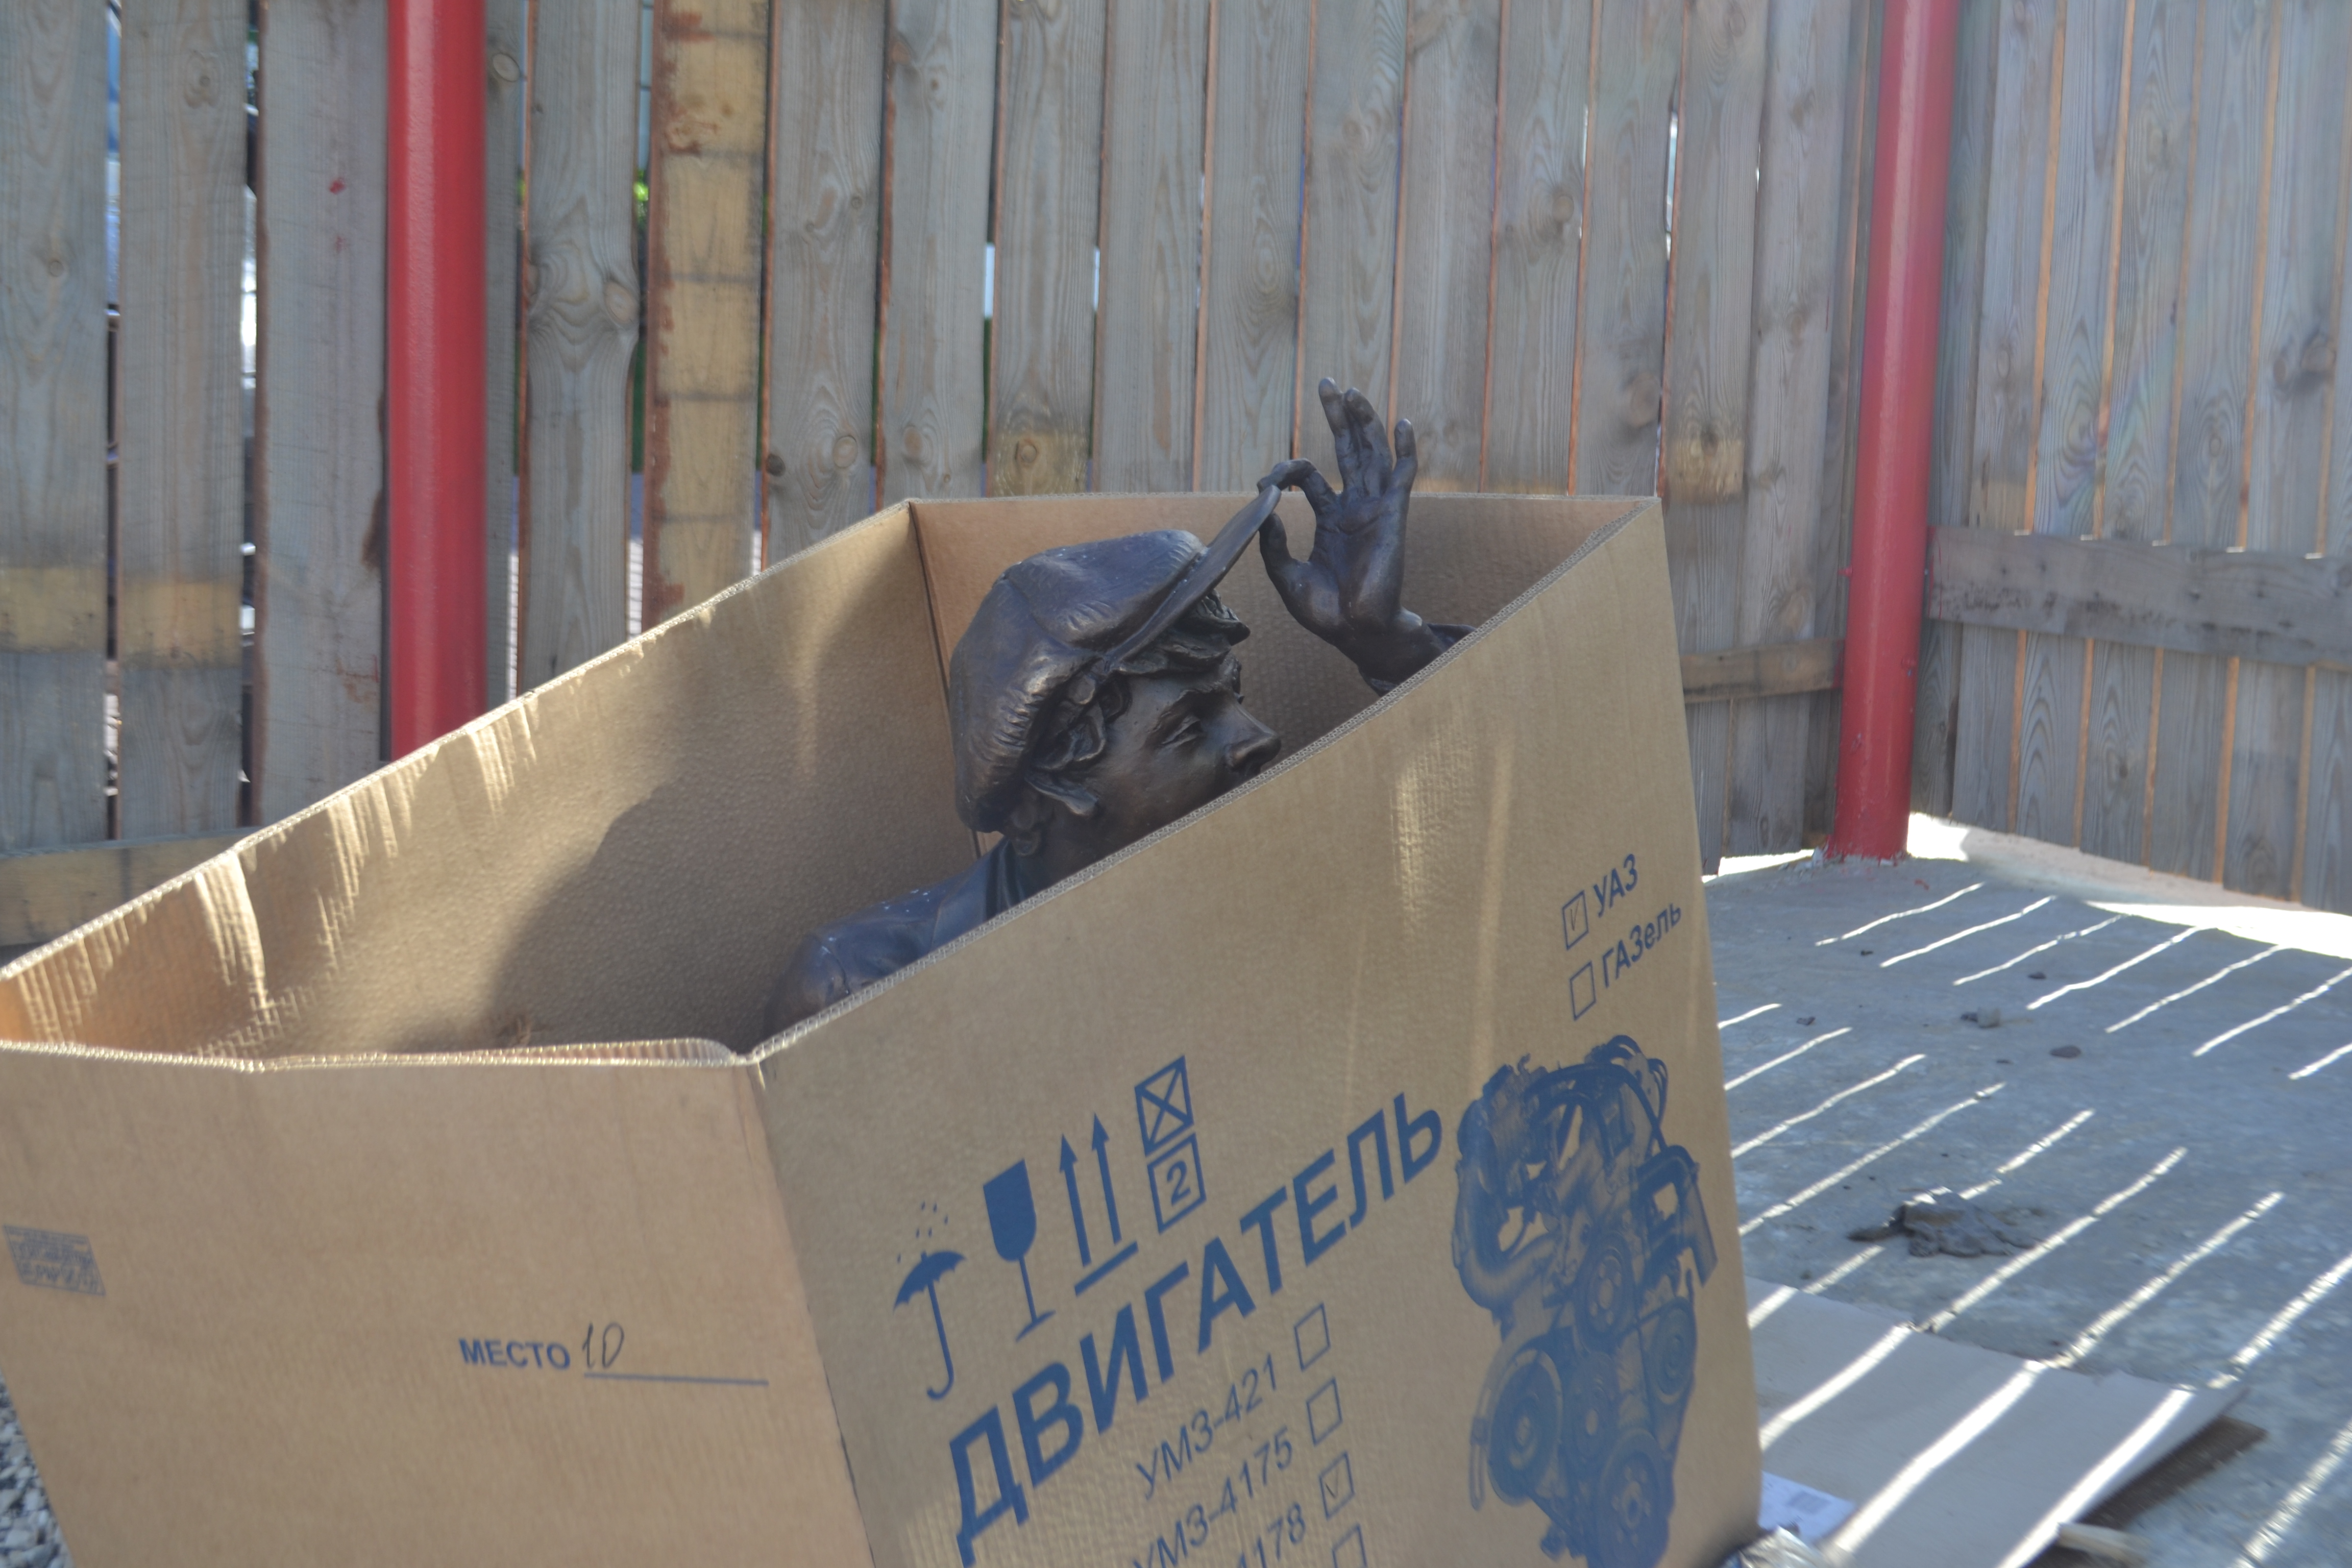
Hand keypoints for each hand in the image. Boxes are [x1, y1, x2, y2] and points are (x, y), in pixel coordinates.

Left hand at [1258, 380, 1448, 685]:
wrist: (1355, 631)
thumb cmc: (1325, 612)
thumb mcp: (1286, 575)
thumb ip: (1273, 542)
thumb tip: (1264, 506)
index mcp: (1331, 521)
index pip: (1309, 478)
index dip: (1286, 471)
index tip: (1266, 481)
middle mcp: (1355, 510)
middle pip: (1348, 451)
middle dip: (1337, 417)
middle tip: (1326, 382)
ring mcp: (1375, 510)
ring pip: (1372, 454)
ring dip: (1364, 421)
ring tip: (1352, 391)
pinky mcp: (1392, 515)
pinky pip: (1402, 476)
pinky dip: (1405, 449)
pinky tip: (1402, 423)